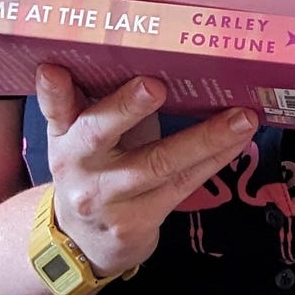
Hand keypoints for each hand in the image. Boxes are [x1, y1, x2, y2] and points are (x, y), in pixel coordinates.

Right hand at [36, 65, 258, 276]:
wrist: (84, 241)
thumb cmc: (97, 166)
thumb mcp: (83, 134)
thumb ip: (100, 99)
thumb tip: (149, 53)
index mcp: (65, 135)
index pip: (54, 108)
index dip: (53, 91)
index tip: (55, 69)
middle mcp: (79, 165)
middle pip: (99, 132)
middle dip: (127, 107)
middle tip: (154, 85)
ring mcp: (108, 198)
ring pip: (158, 163)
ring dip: (205, 137)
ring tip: (241, 117)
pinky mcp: (136, 222)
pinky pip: (183, 184)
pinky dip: (215, 159)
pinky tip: (238, 140)